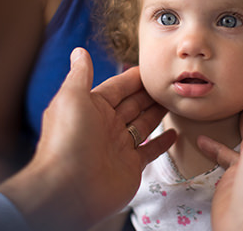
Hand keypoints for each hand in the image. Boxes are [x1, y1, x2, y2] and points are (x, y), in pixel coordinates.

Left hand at [0, 48, 175, 230]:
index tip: (152, 68)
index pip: (117, 87)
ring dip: (157, 112)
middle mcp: (105, 126)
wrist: (68, 190)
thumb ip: (81, 74)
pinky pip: (150, 150)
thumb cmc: (66, 141)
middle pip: (133, 104)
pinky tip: (174, 133)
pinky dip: (162, 142)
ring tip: (175, 100)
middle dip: (150, 93)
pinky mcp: (130, 166)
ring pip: (143, 124)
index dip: (134, 77)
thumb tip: (79, 51)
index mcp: (91, 107)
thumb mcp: (72, 98)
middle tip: (171, 82)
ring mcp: (118, 146)